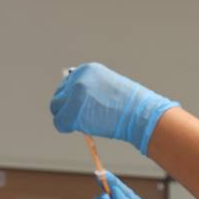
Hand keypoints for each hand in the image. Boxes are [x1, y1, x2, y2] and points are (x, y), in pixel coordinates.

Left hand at [51, 63, 178, 154]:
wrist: (142, 115)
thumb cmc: (132, 106)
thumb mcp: (110, 88)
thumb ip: (92, 90)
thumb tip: (78, 102)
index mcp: (87, 70)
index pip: (68, 84)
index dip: (74, 99)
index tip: (85, 108)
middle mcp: (77, 78)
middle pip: (60, 96)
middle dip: (68, 109)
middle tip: (82, 119)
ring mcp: (74, 94)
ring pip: (57, 108)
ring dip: (67, 118)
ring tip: (84, 123)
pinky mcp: (72, 111)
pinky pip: (60, 122)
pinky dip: (66, 128)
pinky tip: (80, 129)